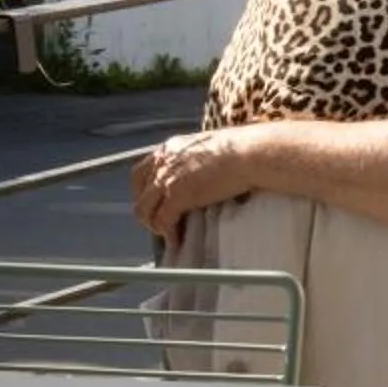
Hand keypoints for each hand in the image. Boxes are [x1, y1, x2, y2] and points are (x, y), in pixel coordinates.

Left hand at [131, 129, 254, 244]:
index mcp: (170, 148)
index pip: (142, 173)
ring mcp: (167, 179)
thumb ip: (195, 161)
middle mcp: (163, 162)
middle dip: (148, 210)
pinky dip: (168, 232)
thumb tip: (200, 175)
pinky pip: (163, 220)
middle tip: (160, 221)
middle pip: (139, 193)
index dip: (144, 192)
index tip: (154, 202)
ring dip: (154, 224)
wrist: (249, 153)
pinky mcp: (177, 196)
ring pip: (144, 210)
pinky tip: (177, 238)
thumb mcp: (208, 148)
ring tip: (167, 233)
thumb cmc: (241, 149)